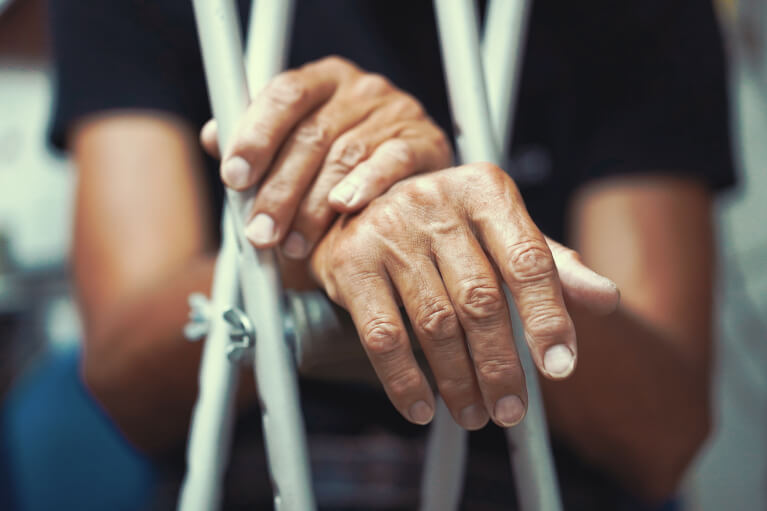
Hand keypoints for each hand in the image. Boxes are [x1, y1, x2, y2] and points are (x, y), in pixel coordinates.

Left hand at [201, 56, 451, 258]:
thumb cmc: (340, 160)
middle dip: (279, 191)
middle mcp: (360, 89)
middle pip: (311, 136)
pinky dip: (366, 185)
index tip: (234, 177)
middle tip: (259, 233)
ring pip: (344, 158)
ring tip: (294, 245)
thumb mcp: (297, 143)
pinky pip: (392, 162)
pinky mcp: (426, 142)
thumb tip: (213, 137)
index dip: (256, 136)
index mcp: (323, 79)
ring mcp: (396, 112)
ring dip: (312, 207)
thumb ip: (258, 140)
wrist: (407, 170)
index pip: (285, 94)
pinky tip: (344, 208)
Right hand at [310, 163, 619, 429]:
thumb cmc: (445, 226)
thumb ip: (551, 265)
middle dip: (501, 366)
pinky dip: (404, 380)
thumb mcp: (500, 232)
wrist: (362, 200)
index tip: (560, 367)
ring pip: (434, 323)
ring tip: (474, 414)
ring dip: (458, 381)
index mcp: (485, 190)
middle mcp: (436, 202)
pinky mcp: (350, 262)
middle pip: (480, 300)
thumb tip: (607, 298)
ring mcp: (390, 230)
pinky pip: (383, 335)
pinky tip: (421, 408)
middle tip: (511, 411)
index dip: (548, 318)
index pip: (528, 260)